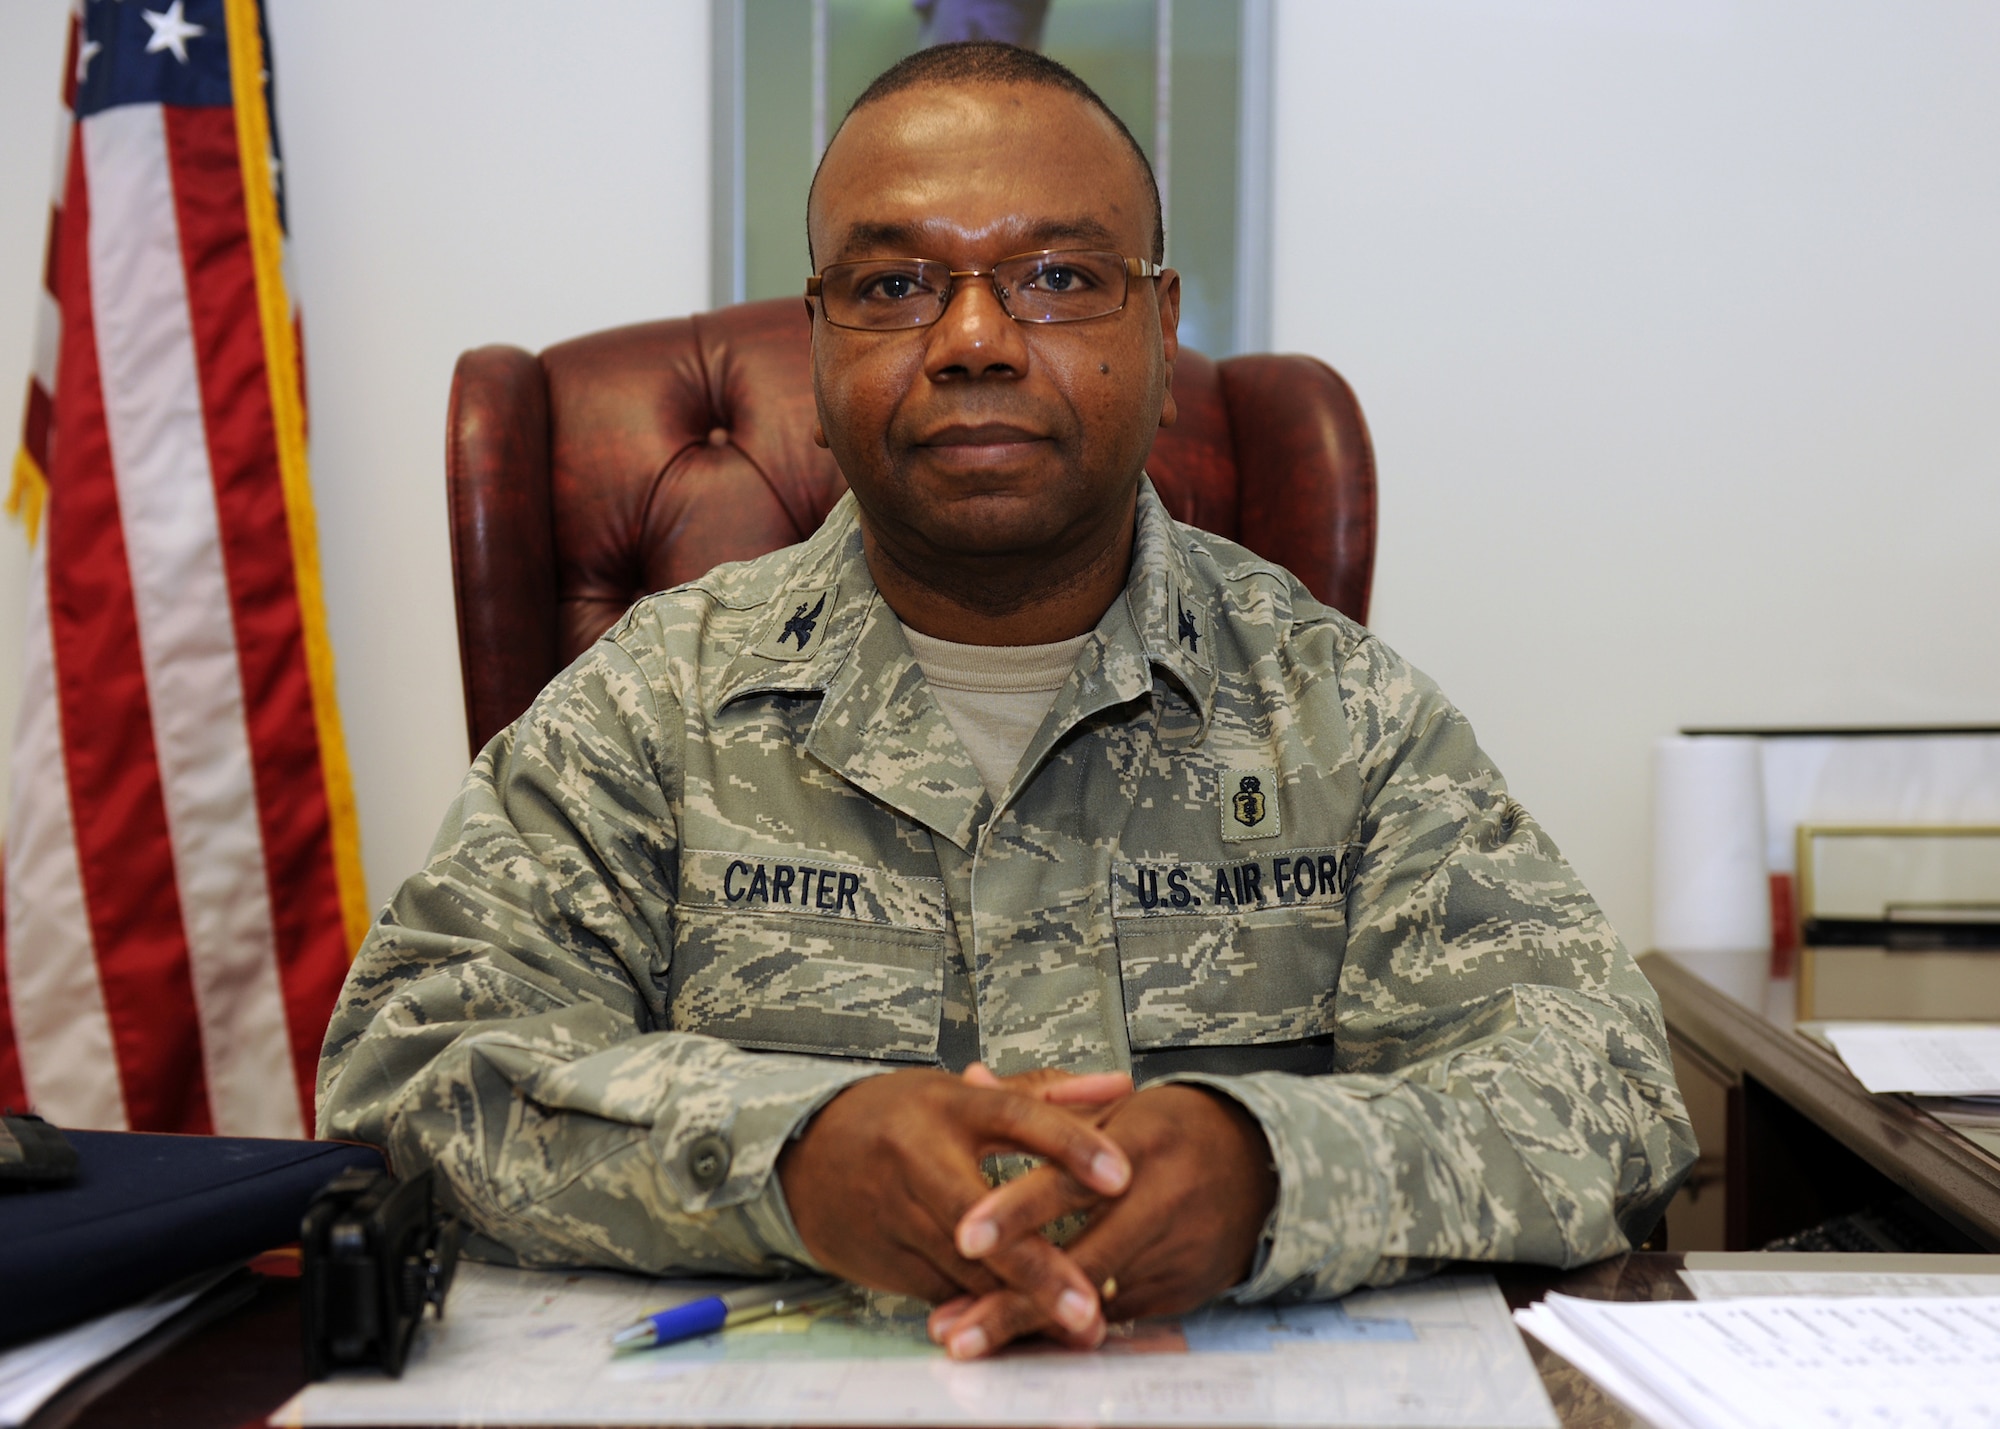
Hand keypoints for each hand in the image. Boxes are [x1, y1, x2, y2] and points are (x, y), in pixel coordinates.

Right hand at [776, 1068, 1131, 1332]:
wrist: (803, 1155)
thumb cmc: (897, 1119)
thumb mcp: (965, 1095)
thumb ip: (1046, 1094)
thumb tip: (1119, 1085)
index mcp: (948, 1106)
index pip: (1017, 1118)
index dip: (1071, 1145)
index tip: (1121, 1176)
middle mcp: (918, 1159)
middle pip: (984, 1218)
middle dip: (1038, 1268)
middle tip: (1090, 1303)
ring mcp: (897, 1215)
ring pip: (966, 1271)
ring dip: (1022, 1306)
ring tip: (1081, 1328)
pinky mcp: (887, 1261)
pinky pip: (947, 1293)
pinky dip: (988, 1314)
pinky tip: (1030, 1331)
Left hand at [927, 1084, 1275, 1359]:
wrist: (1263, 1163)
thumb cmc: (1176, 1130)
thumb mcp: (1114, 1106)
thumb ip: (1039, 1106)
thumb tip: (970, 1080)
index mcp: (1140, 1144)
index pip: (1068, 1181)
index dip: (1016, 1212)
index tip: (963, 1236)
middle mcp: (1161, 1202)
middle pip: (1079, 1262)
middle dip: (1013, 1301)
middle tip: (953, 1330)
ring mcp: (1175, 1252)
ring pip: (1093, 1300)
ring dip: (1027, 1322)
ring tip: (967, 1338)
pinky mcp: (1183, 1288)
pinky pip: (1114, 1313)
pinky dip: (1067, 1325)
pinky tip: (1019, 1336)